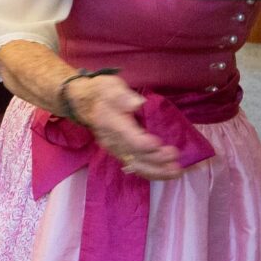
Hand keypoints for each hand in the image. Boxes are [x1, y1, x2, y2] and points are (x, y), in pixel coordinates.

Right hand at [68, 77, 187, 180]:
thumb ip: (122, 96)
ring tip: (176, 172)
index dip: (144, 144)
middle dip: (156, 159)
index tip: (160, 143)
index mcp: (112, 125)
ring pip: (136, 166)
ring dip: (157, 171)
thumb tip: (137, 103)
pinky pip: (135, 167)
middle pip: (135, 156)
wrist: (83, 104)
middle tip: (175, 156)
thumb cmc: (101, 93)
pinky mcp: (120, 154)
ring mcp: (116, 150)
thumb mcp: (110, 87)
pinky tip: (166, 174)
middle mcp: (113, 142)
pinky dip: (152, 172)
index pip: (129, 139)